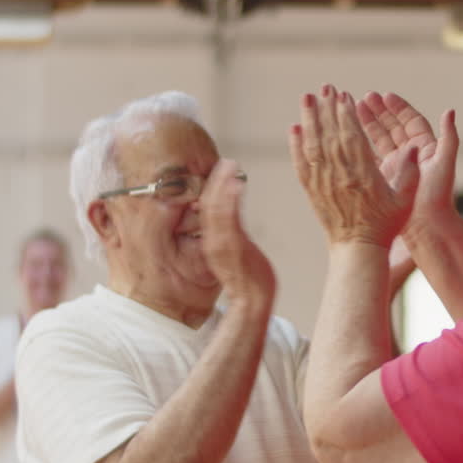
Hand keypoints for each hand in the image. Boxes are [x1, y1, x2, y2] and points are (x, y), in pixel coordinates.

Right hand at [200, 158, 276, 302]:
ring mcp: (222, 243)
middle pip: (210, 204)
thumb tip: (232, 221)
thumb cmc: (247, 278)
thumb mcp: (234, 252)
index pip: (210, 208)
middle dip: (217, 180)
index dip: (214, 187)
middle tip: (225, 161)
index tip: (220, 170)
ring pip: (216, 208)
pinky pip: (228, 220)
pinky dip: (230, 200)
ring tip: (229, 165)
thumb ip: (230, 235)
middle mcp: (215, 239)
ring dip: (222, 185)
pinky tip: (236, 185)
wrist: (252, 301)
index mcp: (215, 239)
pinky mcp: (232, 248)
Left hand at [291, 86, 419, 247]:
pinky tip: (294, 129)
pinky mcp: (311, 191)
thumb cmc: (385, 225)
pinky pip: (301, 163)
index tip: (344, 95)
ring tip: (307, 98)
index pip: (353, 137)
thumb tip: (412, 146)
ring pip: (313, 145)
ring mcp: (322, 183)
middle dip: (327, 109)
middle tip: (325, 87)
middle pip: (330, 135)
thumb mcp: (404, 200)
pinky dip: (296, 145)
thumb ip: (409, 173)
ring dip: (309, 119)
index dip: (347, 114)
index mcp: (363, 175)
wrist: (358, 250)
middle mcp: (339, 176)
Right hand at [358, 92, 459, 237]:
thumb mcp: (445, 165)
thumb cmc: (438, 198)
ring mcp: (397, 168)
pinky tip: (347, 136)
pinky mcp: (385, 180)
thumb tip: (450, 111)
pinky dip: (361, 146)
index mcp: (425, 149)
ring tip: (353, 109)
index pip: (411, 122)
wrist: (428, 229)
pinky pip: (371, 158)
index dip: (398, 108)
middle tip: (364, 97)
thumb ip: (449, 138)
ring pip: (380, 140)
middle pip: (394, 128)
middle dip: (380, 112)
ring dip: (368, 125)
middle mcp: (411, 157)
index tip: (385, 96)